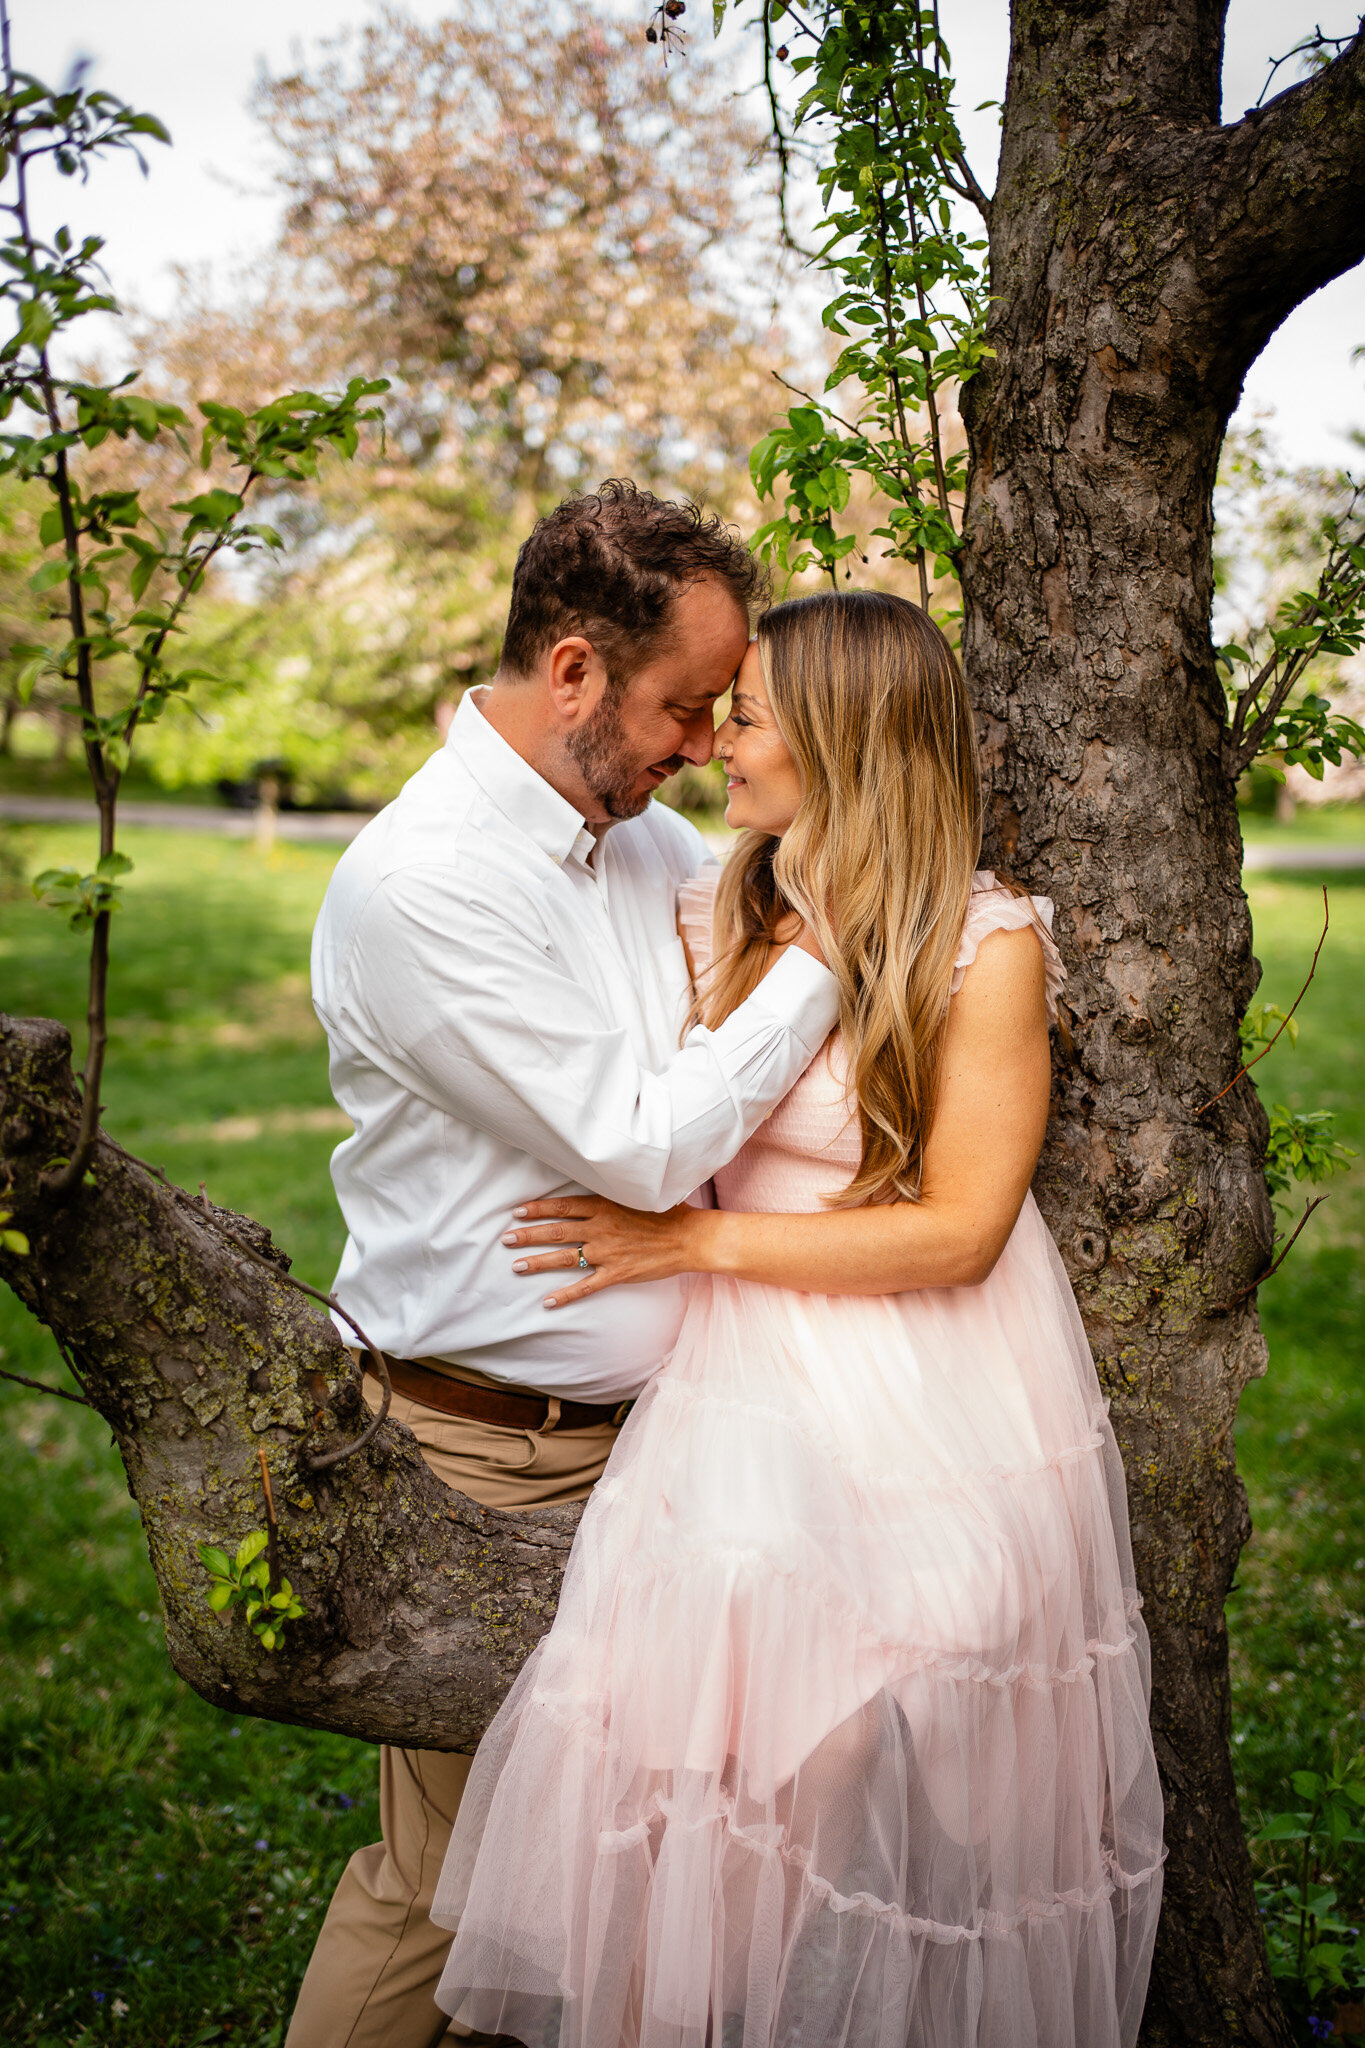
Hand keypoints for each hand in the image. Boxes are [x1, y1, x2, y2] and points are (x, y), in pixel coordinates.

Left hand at [502, 1194, 704, 1307]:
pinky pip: (584, 1286)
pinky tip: (547, 1302)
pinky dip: (565, 1295)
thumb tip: (597, 1188)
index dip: (538, 1209)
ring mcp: (607, 1252)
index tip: (518, 1211)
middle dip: (527, 1235)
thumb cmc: (668, 1214)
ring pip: (563, 1258)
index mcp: (604, 1205)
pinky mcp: (616, 1274)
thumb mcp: (636, 1195)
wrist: (689, 1238)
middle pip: (555, 1232)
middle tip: (506, 1238)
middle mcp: (600, 1228)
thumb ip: (613, 1194)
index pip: (562, 1206)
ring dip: (537, 1262)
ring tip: (516, 1265)